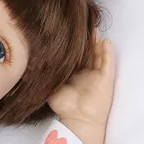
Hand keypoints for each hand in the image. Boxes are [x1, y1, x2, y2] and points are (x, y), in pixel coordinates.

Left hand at [46, 29, 115, 143]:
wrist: (78, 119)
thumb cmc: (64, 106)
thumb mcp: (52, 87)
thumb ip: (47, 76)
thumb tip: (35, 64)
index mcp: (74, 74)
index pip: (75, 56)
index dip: (72, 45)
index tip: (67, 31)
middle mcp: (87, 72)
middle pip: (87, 51)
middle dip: (85, 39)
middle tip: (81, 24)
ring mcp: (97, 74)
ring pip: (98, 53)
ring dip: (97, 41)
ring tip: (94, 27)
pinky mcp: (106, 78)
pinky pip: (108, 61)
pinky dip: (107, 51)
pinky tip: (106, 41)